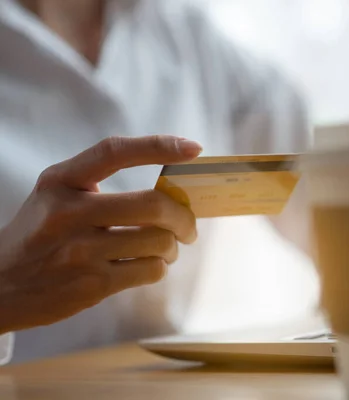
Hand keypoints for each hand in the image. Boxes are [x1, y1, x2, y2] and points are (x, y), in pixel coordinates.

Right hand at [0, 136, 201, 333]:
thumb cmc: (39, 236)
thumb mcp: (54, 196)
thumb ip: (97, 186)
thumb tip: (169, 192)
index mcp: (60, 181)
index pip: (115, 151)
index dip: (158, 146)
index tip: (193, 148)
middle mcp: (68, 212)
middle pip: (153, 205)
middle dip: (184, 217)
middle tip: (188, 227)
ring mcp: (79, 251)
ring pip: (159, 241)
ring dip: (173, 246)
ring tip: (167, 248)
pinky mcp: (91, 285)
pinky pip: (150, 270)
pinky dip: (159, 267)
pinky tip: (148, 265)